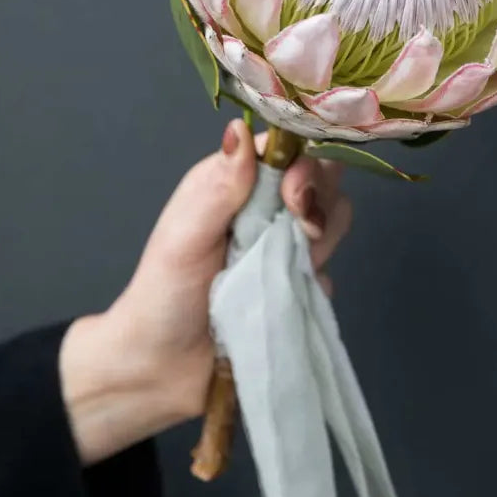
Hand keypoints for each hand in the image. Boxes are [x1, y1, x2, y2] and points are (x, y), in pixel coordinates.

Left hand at [59, 120, 351, 464]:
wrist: (164, 369)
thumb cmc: (164, 296)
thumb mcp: (184, 236)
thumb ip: (218, 185)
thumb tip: (240, 127)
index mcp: (233, 183)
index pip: (289, 150)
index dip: (303, 168)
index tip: (293, 199)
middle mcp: (263, 208)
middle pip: (323, 182)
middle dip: (318, 207)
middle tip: (296, 237)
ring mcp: (284, 248)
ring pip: (333, 224)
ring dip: (315, 249)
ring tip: (277, 275)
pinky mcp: (298, 285)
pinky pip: (330, 273)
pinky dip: (315, 285)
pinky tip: (284, 302)